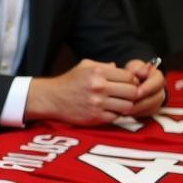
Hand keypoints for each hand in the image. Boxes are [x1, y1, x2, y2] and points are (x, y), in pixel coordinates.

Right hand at [25, 59, 144, 125]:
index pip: (129, 76)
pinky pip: (116, 117)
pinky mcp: (94, 117)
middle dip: (131, 93)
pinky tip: (108, 110)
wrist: (50, 99)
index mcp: (98, 72)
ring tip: (118, 103)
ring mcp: (97, 103)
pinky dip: (114, 114)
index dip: (131, 81)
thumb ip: (104, 66)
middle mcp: (99, 87)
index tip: (126, 84)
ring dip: (125, 105)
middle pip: (132, 91)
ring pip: (127, 106)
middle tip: (125, 95)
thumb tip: (120, 68)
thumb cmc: (69, 81)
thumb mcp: (85, 66)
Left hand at [122, 58, 165, 117]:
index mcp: (157, 77)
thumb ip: (136, 68)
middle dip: (142, 102)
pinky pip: (146, 114)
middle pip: (156, 98)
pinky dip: (136, 114)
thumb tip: (141, 72)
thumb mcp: (133, 67)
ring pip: (152, 108)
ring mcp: (156, 101)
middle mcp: (159, 90)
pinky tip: (125, 113)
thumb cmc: (132, 74)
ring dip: (137, 110)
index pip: (158, 82)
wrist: (130, 83)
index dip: (148, 88)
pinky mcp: (151, 110)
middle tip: (129, 104)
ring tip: (124, 110)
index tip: (137, 91)